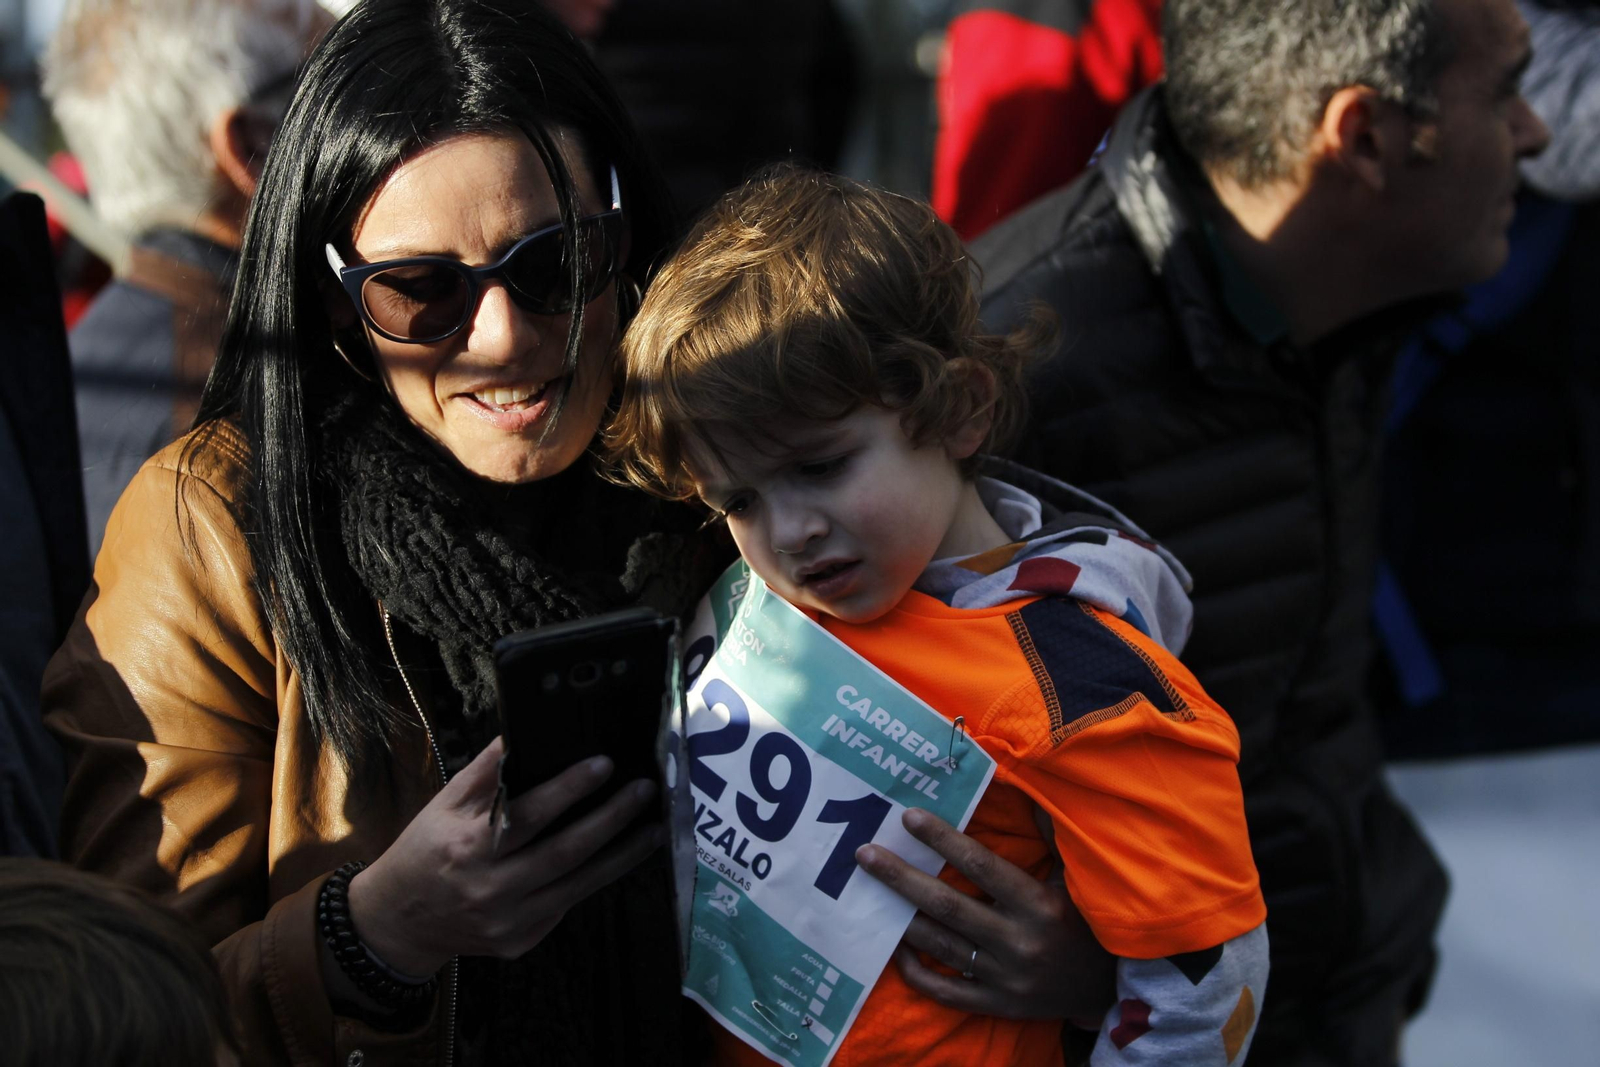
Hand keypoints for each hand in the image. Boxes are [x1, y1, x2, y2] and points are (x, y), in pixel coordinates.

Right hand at [347, 736, 660, 975]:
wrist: (398, 922)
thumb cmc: (425, 851)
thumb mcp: (444, 805)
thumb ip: (486, 771)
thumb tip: (524, 730)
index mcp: (467, 848)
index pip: (528, 815)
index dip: (569, 789)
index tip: (604, 764)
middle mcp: (489, 889)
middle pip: (564, 853)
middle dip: (611, 819)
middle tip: (644, 790)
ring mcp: (507, 922)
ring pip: (578, 886)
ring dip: (621, 856)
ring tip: (653, 828)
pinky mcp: (520, 942)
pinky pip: (566, 906)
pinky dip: (595, 879)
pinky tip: (619, 856)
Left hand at [855, 807, 1113, 1023]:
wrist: (1112, 988)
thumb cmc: (1091, 920)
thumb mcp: (1079, 877)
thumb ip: (1053, 834)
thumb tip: (1027, 786)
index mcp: (1039, 905)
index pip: (981, 866)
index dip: (942, 839)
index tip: (908, 816)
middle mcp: (1019, 943)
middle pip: (947, 906)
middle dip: (901, 877)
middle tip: (864, 854)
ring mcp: (1004, 978)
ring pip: (940, 945)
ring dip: (901, 917)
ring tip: (867, 892)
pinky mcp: (996, 1005)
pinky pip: (946, 991)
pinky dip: (916, 971)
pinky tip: (895, 946)